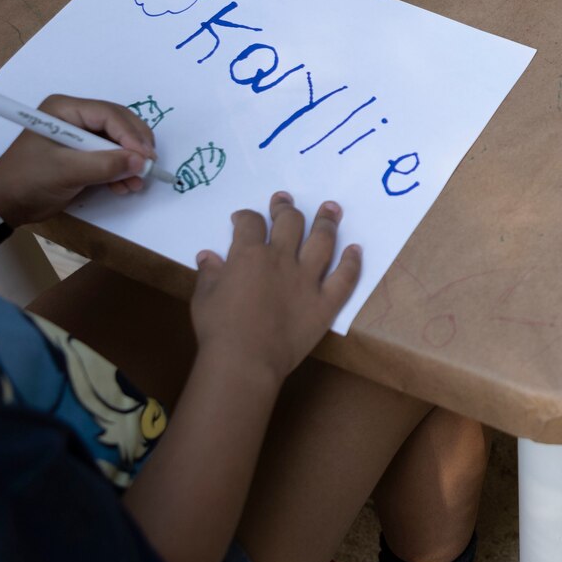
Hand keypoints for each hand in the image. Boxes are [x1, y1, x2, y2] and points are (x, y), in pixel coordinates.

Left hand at [0, 95, 158, 225]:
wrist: (4, 204)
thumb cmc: (27, 181)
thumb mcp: (66, 172)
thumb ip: (104, 165)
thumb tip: (140, 162)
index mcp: (64, 110)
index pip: (107, 114)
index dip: (130, 134)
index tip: (145, 158)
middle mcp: (74, 117)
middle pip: (117, 124)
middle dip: (134, 147)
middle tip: (149, 167)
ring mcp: (79, 135)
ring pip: (117, 141)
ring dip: (129, 162)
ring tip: (137, 183)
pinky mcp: (82, 154)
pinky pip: (110, 156)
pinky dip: (120, 170)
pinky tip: (125, 186)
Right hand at [190, 194, 361, 379]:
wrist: (245, 360)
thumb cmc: (218, 330)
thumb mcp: (204, 297)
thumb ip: (209, 273)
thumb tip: (207, 256)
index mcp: (249, 255)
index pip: (250, 223)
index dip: (246, 217)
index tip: (243, 219)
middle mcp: (281, 259)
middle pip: (290, 222)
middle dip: (286, 208)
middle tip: (285, 201)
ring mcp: (307, 279)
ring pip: (322, 240)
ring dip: (327, 221)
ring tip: (331, 208)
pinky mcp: (325, 302)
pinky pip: (345, 277)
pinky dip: (353, 262)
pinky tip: (356, 249)